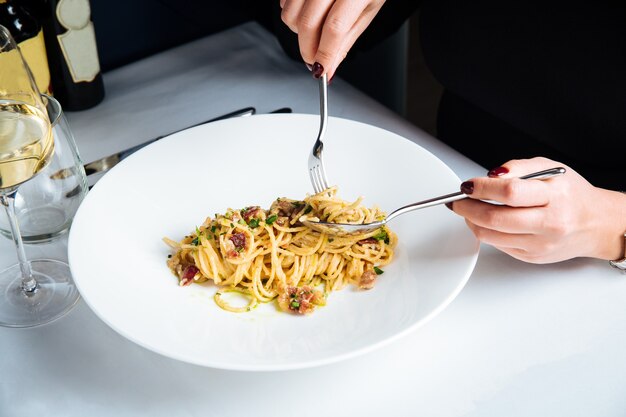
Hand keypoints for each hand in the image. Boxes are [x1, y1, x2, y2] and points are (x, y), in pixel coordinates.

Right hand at [280, 0, 385, 78]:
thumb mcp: (368, 9)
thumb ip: (346, 39)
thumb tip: (330, 66)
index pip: (335, 28)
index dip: (325, 54)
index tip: (321, 72)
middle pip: (308, 23)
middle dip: (308, 50)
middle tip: (314, 61)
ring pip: (290, 15)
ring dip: (298, 33)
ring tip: (313, 33)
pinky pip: (284, 3)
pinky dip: (292, 15)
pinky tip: (306, 13)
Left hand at [447, 157, 625, 262]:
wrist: (595, 223)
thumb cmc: (571, 195)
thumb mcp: (551, 168)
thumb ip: (518, 168)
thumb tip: (490, 175)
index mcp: (554, 196)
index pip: (510, 192)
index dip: (482, 188)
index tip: (467, 185)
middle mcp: (549, 223)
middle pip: (495, 218)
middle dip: (467, 208)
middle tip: (457, 200)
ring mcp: (540, 244)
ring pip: (491, 236)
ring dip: (471, 221)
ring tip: (469, 209)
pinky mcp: (532, 257)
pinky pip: (498, 245)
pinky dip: (486, 232)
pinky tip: (486, 221)